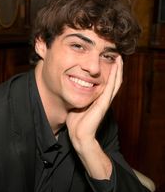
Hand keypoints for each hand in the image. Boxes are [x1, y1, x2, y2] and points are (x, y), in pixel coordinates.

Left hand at [66, 56, 122, 177]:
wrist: (79, 135)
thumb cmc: (76, 122)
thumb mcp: (76, 104)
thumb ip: (78, 96)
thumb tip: (72, 87)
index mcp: (98, 99)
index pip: (106, 82)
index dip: (109, 72)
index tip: (108, 60)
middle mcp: (104, 98)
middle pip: (114, 81)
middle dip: (116, 68)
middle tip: (118, 56)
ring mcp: (105, 100)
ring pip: (115, 82)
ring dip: (118, 69)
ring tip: (119, 58)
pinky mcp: (104, 103)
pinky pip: (111, 86)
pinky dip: (114, 76)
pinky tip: (116, 66)